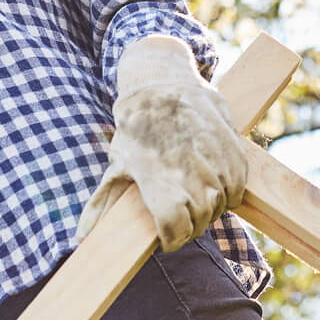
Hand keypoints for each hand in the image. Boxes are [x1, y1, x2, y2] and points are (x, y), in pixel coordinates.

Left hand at [75, 36, 249, 251]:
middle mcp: (191, 171)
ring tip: (197, 201)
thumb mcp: (117, 162)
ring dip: (210, 209)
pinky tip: (214, 187)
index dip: (173, 238)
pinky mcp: (233, 147)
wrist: (163, 81)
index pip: (177, 229)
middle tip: (182, 219)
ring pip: (221, 205)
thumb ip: (103, 203)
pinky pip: (238, 187)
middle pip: (200, 220)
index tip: (168, 237)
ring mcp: (215, 159)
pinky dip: (229, 193)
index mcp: (159, 179)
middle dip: (190, 226)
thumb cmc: (136, 126)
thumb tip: (81, 237)